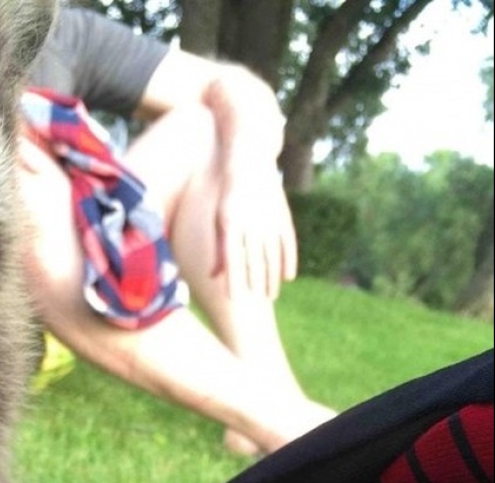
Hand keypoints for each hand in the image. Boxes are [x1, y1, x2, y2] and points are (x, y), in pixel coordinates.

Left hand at [211, 153, 297, 300]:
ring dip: (272, 277)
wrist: (249, 159)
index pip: (232, 258)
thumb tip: (214, 277)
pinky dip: (288, 260)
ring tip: (271, 296)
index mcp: (230, 223)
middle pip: (254, 260)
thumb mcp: (218, 219)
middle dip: (256, 283)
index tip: (235, 299)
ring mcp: (269, 218)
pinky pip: (287, 242)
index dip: (234, 279)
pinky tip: (289, 276)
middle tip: (257, 303)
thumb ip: (218, 249)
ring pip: (272, 254)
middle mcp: (251, 222)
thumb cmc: (227, 195)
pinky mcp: (282, 214)